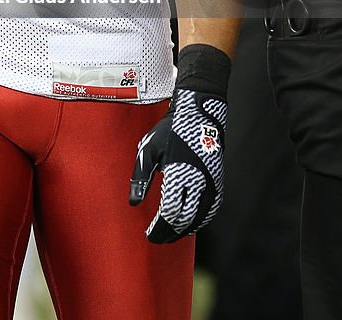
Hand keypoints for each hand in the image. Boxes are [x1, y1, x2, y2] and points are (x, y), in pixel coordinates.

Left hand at [129, 87, 226, 242]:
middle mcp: (198, 183)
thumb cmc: (170, 130)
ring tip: (170, 235)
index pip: (169, 213)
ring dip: (184, 230)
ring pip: (200, 219)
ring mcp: (211, 185)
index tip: (149, 235)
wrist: (199, 114)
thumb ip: (141, 177)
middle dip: (170, 233)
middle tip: (157, 239)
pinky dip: (199, 222)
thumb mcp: (149, 150)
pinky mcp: (218, 183)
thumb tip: (133, 202)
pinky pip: (210, 211)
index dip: (159, 228)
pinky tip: (189, 224)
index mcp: (179, 175)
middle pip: (184, 220)